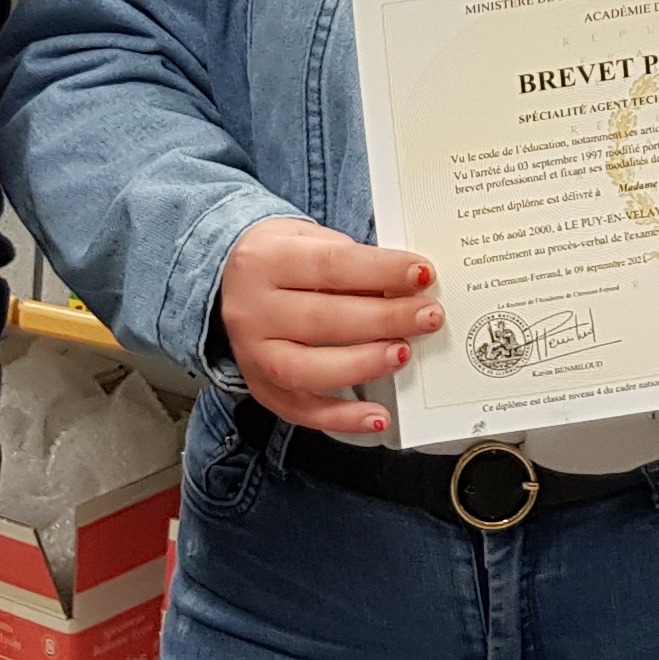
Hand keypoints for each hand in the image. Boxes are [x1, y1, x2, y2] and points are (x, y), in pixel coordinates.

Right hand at [216, 216, 435, 436]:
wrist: (231, 280)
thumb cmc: (283, 259)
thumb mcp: (311, 240)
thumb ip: (353, 262)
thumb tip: (406, 287)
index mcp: (265, 261)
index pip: (331, 266)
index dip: (381, 271)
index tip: (422, 275)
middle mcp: (251, 309)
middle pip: (322, 319)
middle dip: (384, 319)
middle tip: (427, 316)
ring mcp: (251, 353)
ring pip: (306, 370)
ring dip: (363, 365)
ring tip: (403, 354)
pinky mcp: (260, 388)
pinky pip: (300, 411)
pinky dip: (342, 419)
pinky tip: (376, 417)